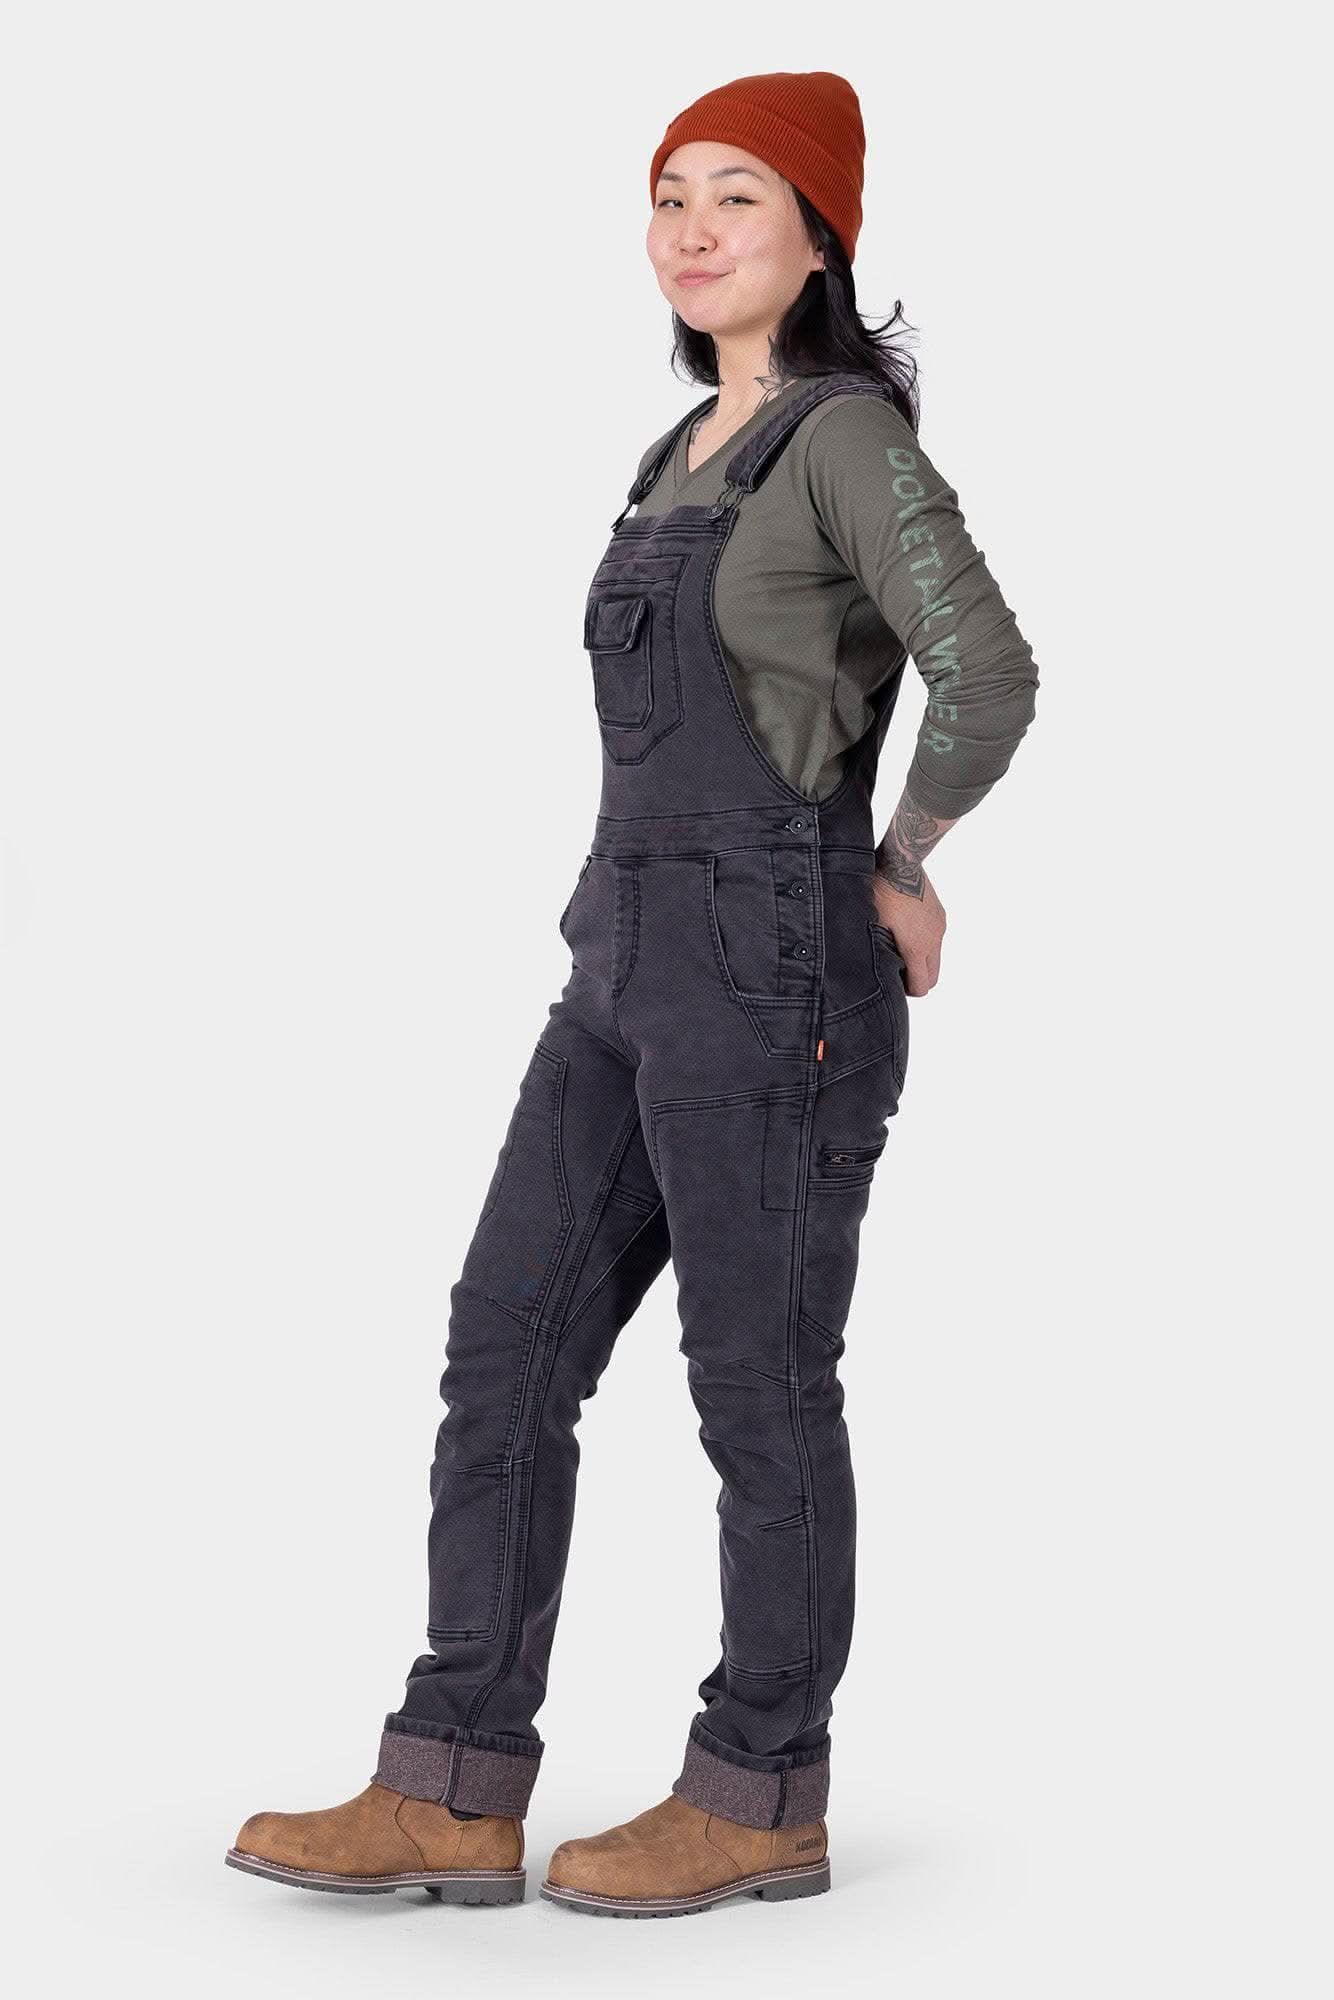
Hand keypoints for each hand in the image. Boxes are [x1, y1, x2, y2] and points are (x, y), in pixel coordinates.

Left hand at [871, 867, 945, 996]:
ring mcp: (939, 926)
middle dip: (917, 980)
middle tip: (898, 972)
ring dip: (922, 961)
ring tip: (899, 948)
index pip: (922, 986)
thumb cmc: (880, 893)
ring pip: (936, 957)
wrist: (901, 863)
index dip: (908, 990)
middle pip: (933, 977)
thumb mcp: (872, 924)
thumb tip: (871, 969)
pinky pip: (936, 938)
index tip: (895, 985)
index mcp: (917, 947)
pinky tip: (907, 931)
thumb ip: (878, 951)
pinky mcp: (940, 914)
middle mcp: (933, 939)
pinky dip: (926, 943)